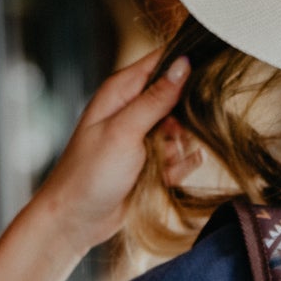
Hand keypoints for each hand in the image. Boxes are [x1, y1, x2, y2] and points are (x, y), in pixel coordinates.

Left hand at [34, 48, 196, 254]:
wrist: (76, 219)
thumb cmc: (89, 173)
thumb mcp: (125, 131)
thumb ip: (156, 98)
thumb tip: (183, 64)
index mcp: (122, 91)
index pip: (162, 61)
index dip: (184, 67)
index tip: (204, 81)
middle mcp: (133, 109)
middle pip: (178, 98)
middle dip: (184, 119)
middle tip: (170, 137)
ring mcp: (142, 136)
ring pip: (182, 132)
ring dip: (179, 149)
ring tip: (160, 165)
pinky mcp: (150, 162)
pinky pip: (178, 158)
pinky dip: (176, 169)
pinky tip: (164, 179)